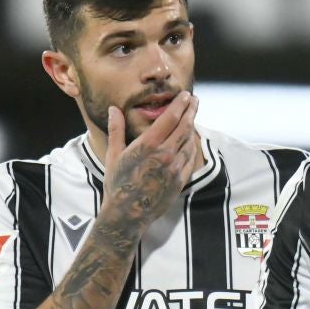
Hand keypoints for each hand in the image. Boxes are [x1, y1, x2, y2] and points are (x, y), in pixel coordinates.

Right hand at [101, 93, 198, 228]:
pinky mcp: (180, 180)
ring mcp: (175, 168)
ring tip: (192, 117)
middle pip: (184, 126)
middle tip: (194, 101)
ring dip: (192, 127)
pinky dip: (191, 146)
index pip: (170, 118)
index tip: (186, 95)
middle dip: (191, 111)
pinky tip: (190, 141)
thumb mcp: (114, 154)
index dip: (180, 104)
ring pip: (189, 141)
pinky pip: (189, 158)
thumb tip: (114, 109)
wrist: (127, 213)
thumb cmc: (117, 183)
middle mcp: (165, 154)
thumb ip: (117, 129)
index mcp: (149, 144)